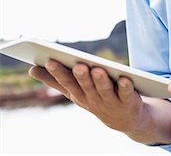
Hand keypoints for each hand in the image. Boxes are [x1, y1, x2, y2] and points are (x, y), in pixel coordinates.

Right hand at [29, 61, 145, 133]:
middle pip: (84, 86)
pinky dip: (125, 86)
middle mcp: (92, 99)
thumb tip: (31, 69)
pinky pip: (126, 93)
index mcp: (78, 94)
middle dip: (79, 76)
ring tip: (97, 69)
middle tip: (76, 65)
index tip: (48, 60)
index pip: (65, 82)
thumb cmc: (95, 98)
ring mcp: (110, 101)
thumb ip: (56, 80)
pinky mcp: (128, 101)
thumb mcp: (75, 91)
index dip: (56, 73)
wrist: (125, 119)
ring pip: (104, 89)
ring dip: (100, 80)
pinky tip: (124, 78)